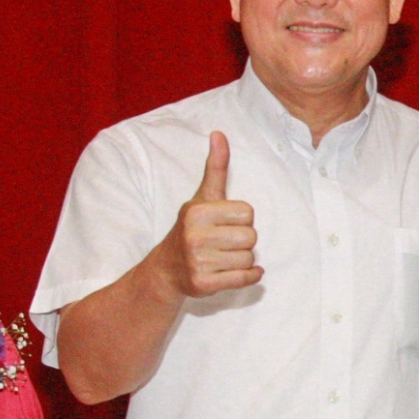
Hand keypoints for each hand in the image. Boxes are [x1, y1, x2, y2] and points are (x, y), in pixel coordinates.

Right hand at [157, 130, 262, 297]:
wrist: (166, 269)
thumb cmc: (192, 229)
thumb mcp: (202, 197)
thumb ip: (216, 168)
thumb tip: (219, 133)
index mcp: (198, 211)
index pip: (248, 213)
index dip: (241, 220)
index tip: (224, 224)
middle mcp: (195, 236)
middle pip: (251, 237)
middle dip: (243, 241)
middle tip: (224, 243)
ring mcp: (198, 262)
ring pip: (249, 258)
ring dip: (243, 260)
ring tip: (223, 257)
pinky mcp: (203, 284)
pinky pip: (245, 279)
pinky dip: (249, 277)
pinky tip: (237, 272)